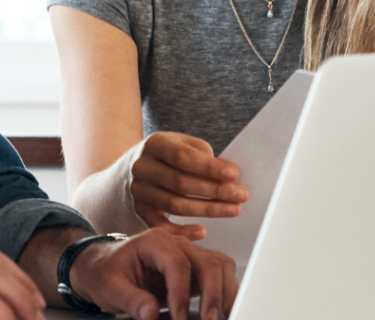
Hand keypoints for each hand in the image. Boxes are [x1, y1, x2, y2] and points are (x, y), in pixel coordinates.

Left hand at [68, 224, 238, 319]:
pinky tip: (225, 311)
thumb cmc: (105, 273)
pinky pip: (220, 276)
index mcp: (154, 242)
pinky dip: (226, 292)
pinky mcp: (195, 269)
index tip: (179, 317)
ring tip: (222, 317)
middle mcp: (177, 244)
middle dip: (212, 294)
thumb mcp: (110, 288)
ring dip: (225, 293)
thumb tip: (151, 314)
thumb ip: (131, 300)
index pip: (178, 264)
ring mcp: (189, 255)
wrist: (102, 267)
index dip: (182, 293)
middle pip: (208, 263)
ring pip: (221, 267)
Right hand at [126, 132, 247, 226]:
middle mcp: (142, 167)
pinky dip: (182, 231)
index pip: (183, 157)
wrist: (133, 167)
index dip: (209, 168)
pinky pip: (161, 226)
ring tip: (233, 209)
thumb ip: (202, 155)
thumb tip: (229, 177)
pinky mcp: (139, 210)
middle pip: (181, 183)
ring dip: (207, 210)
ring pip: (174, 205)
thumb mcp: (182, 144)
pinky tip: (202, 231)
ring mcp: (138, 190)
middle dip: (215, 190)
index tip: (234, 175)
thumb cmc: (168, 156)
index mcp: (155, 144)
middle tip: (241, 195)